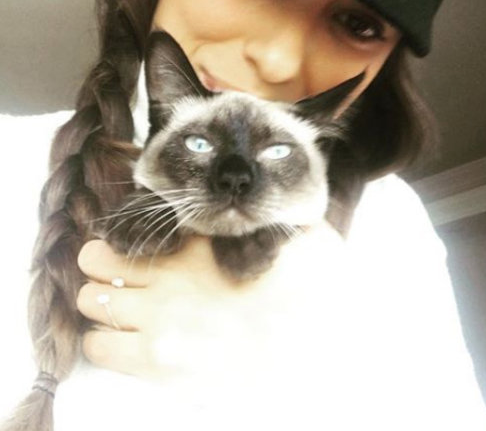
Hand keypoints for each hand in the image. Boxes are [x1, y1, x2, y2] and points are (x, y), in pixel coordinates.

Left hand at [76, 223, 348, 382]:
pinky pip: (100, 348)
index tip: (112, 253)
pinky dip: (104, 340)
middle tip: (114, 280)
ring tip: (119, 310)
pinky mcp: (159, 366)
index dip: (106, 248)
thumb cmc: (304, 290)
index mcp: (193, 249)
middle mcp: (167, 283)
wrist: (313, 346)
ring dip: (101, 305)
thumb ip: (258, 215)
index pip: (117, 242)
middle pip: (93, 273)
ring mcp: (159, 325)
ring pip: (92, 306)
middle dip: (98, 274)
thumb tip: (245, 199)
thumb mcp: (288, 233)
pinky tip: (126, 340)